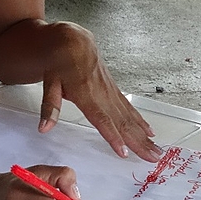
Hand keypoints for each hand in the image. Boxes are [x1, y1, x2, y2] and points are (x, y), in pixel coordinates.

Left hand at [36, 22, 161, 162]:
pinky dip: (141, 122)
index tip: (124, 152)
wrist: (74, 42)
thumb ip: (50, 107)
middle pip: (124, 123)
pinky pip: (131, 109)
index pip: (103, 120)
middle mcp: (103, 95)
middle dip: (139, 142)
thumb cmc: (60, 62)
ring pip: (131, 118)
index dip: (114, 136)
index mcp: (86, 95)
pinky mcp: (115, 91)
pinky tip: (149, 132)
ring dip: (144, 136)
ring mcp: (112, 93)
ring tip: (156, 150)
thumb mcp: (49, 83)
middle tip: (153, 157)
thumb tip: (44, 128)